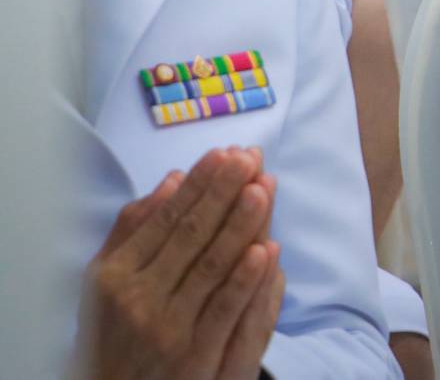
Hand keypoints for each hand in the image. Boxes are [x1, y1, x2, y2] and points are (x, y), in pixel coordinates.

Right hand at [73, 148, 274, 379]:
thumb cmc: (114, 336)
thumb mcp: (104, 285)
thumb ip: (132, 231)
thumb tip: (170, 181)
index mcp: (115, 275)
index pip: (165, 218)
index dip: (198, 184)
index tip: (225, 153)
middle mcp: (138, 297)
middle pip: (191, 234)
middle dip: (223, 192)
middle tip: (251, 158)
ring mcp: (167, 327)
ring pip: (212, 266)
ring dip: (240, 224)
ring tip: (263, 187)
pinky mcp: (195, 355)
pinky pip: (224, 310)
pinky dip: (246, 278)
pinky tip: (266, 249)